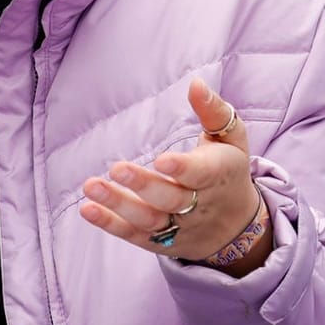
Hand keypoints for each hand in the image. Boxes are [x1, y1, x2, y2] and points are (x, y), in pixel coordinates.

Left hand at [78, 79, 271, 273]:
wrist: (237, 227)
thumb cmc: (228, 170)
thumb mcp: (232, 140)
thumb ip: (214, 112)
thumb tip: (195, 83)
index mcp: (218, 175)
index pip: (201, 175)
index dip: (182, 169)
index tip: (161, 160)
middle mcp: (198, 205)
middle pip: (171, 199)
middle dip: (143, 185)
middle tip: (117, 168)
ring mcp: (178, 226)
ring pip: (149, 220)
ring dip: (118, 205)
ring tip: (91, 187)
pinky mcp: (160, 241)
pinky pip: (133, 235)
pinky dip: (110, 224)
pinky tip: (88, 209)